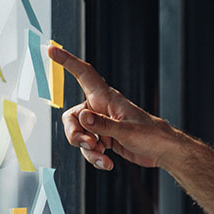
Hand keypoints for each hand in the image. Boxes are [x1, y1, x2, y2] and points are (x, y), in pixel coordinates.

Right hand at [48, 46, 179, 170]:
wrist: (162, 150)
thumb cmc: (151, 134)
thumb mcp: (127, 130)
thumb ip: (103, 125)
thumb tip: (82, 117)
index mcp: (106, 98)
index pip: (84, 74)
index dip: (67, 61)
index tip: (52, 50)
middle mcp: (100, 109)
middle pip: (72, 118)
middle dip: (75, 134)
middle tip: (89, 144)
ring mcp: (101, 125)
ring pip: (79, 136)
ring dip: (88, 150)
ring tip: (103, 157)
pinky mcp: (104, 139)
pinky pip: (89, 148)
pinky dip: (95, 158)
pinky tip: (108, 164)